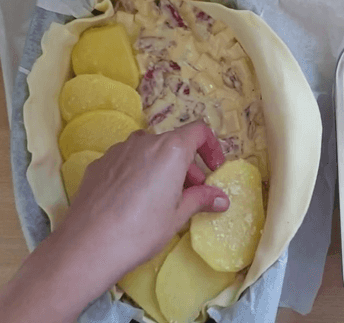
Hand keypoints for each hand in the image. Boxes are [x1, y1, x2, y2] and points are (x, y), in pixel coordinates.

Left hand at [0, 121, 228, 322]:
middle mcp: (145, 141)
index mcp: (171, 149)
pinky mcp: (99, 164)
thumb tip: (222, 199)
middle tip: (191, 193)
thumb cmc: (142, 230)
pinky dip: (138, 172)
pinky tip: (132, 201)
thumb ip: (201, 199)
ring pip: (149, 151)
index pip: (199, 131)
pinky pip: (127, 161)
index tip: (214, 169)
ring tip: (161, 198)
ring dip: (162, 168)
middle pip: (174, 144)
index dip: (211, 148)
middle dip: (187, 166)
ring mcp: (118, 151)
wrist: (88, 245)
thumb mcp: (178, 216)